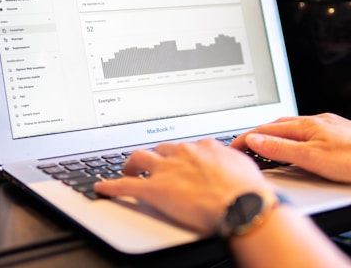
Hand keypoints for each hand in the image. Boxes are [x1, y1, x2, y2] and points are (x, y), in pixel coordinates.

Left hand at [93, 139, 274, 234]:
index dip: (181, 154)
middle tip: (152, 163)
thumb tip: (236, 166)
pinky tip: (103, 187)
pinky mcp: (154, 189)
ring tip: (127, 168)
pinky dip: (111, 185)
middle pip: (161, 148)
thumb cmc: (247, 190)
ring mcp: (167, 170)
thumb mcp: (244, 167)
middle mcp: (183, 153)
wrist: (242, 203)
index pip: (187, 146)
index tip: (180, 160)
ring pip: (140, 157)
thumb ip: (233, 162)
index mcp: (204, 147)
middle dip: (155, 155)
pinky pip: (126, 185)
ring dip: (131, 163)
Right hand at [230, 113, 350, 183]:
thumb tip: (256, 141)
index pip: (265, 130)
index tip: (232, 146)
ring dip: (272, 135)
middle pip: (275, 125)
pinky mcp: (335, 131)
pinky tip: (295, 145)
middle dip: (256, 134)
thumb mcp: (312, 158)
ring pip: (290, 127)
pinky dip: (290, 138)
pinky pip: (304, 131)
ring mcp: (325, 125)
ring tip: (263, 146)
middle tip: (243, 147)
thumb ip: (281, 149)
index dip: (245, 138)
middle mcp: (313, 121)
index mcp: (304, 126)